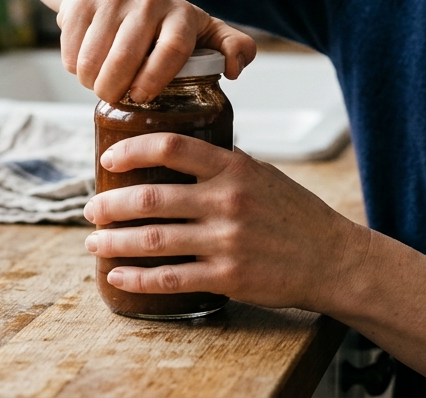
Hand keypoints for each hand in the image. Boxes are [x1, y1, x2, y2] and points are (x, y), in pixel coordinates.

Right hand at [58, 0, 256, 103]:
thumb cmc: (163, 25)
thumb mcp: (203, 32)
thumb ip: (231, 47)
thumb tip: (234, 68)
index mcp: (182, 13)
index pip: (173, 48)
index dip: (156, 78)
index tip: (141, 97)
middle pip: (126, 57)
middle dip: (116, 89)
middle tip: (116, 98)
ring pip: (93, 57)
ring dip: (93, 81)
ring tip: (102, 84)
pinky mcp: (81, 1)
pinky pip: (71, 49)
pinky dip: (75, 67)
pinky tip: (87, 65)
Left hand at [83, 133, 370, 311]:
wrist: (333, 259)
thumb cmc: (296, 215)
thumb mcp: (264, 175)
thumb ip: (223, 166)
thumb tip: (180, 154)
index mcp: (235, 169)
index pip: (173, 147)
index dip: (132, 150)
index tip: (109, 158)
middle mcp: (228, 202)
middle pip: (151, 198)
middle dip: (111, 205)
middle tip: (92, 210)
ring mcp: (227, 242)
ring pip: (153, 240)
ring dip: (115, 242)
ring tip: (94, 243)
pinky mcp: (228, 278)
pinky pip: (171, 278)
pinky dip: (137, 278)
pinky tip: (117, 275)